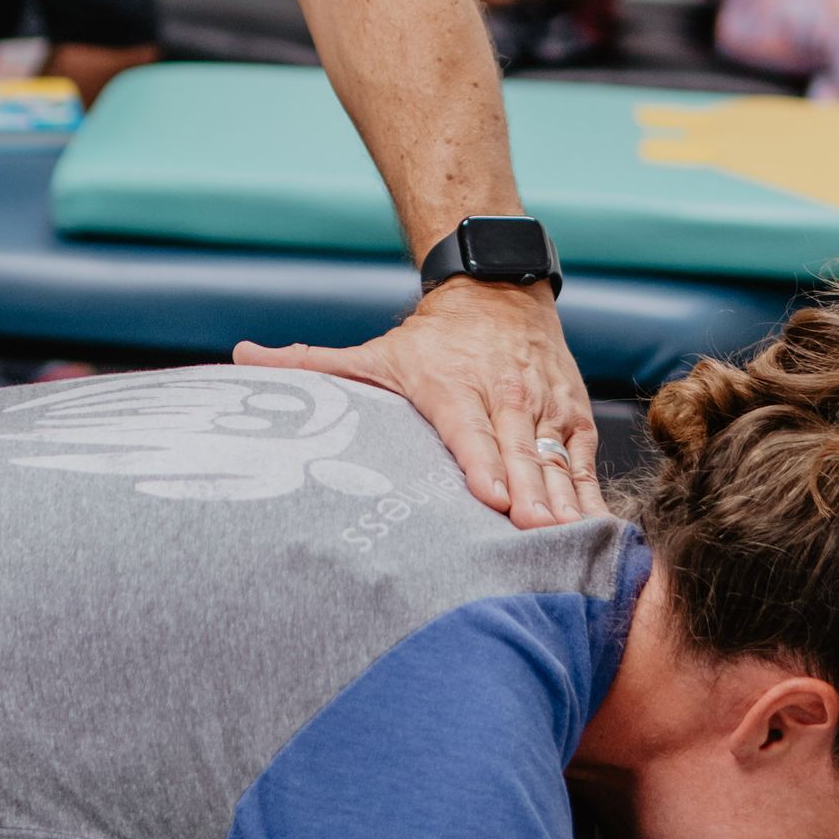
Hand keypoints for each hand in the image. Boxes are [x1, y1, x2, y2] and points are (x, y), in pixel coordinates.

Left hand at [236, 278, 605, 528]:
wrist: (497, 291)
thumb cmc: (429, 340)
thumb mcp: (375, 353)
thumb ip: (311, 365)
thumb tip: (239, 357)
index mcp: (452, 384)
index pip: (470, 427)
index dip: (482, 461)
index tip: (492, 497)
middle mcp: (503, 393)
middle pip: (519, 448)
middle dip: (530, 494)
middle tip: (534, 535)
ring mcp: (543, 406)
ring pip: (558, 458)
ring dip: (566, 503)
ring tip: (571, 547)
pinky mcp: (573, 416)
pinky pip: (584, 462)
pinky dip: (592, 498)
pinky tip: (599, 539)